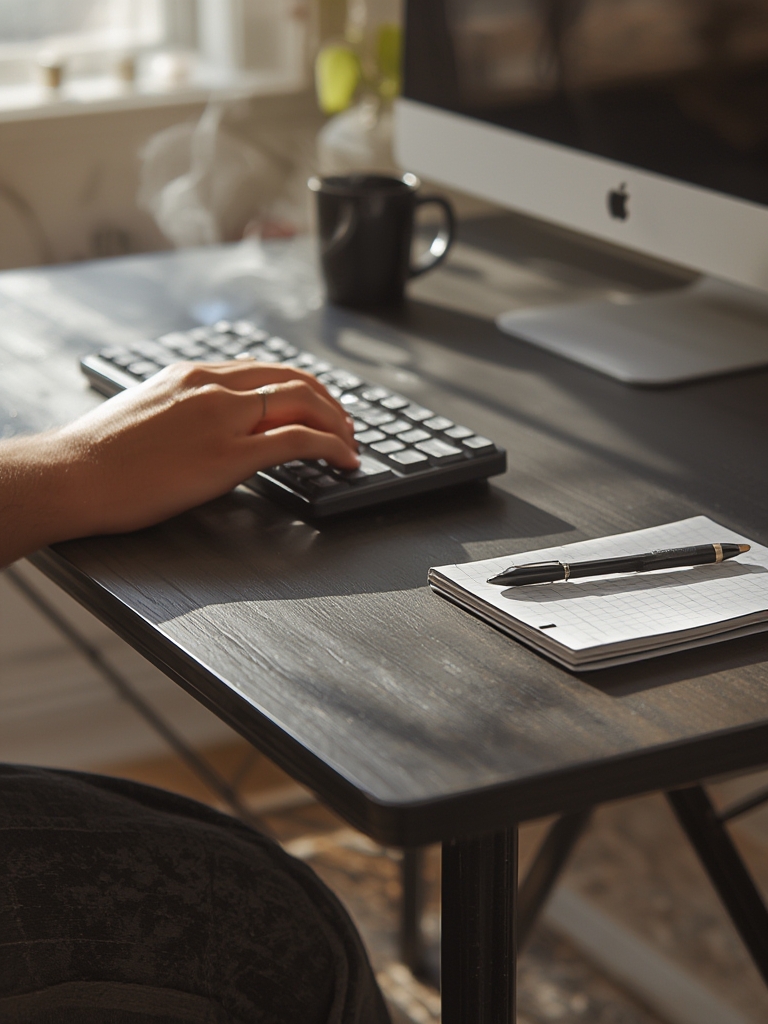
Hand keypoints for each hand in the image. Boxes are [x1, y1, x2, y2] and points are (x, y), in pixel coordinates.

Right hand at [0, 361, 358, 564]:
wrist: (72, 474)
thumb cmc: (97, 455)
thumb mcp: (146, 413)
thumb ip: (186, 412)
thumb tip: (211, 431)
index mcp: (192, 375)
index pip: (264, 369)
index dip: (301, 386)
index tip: (316, 402)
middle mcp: (212, 386)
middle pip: (293, 380)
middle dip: (329, 402)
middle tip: (345, 425)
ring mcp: (223, 417)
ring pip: (303, 403)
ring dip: (337, 423)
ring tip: (350, 444)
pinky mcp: (229, 454)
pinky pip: (298, 440)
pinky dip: (331, 446)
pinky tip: (343, 459)